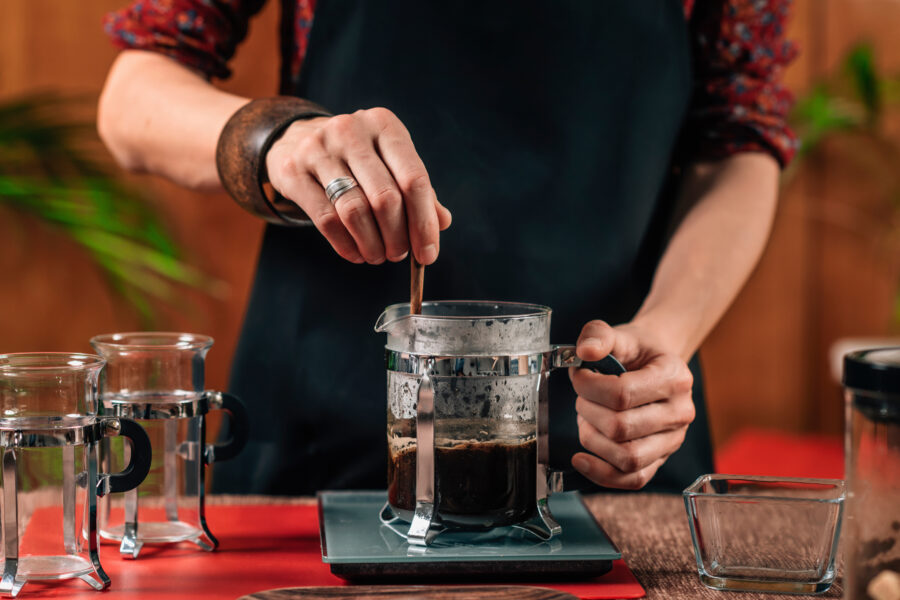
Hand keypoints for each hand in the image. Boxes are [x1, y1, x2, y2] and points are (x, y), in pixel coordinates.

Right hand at [266, 108, 451, 264]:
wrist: (297, 139)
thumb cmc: (357, 156)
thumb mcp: (390, 161)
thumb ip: (418, 189)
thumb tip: (441, 222)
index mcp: (384, 125)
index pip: (414, 179)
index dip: (424, 223)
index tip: (428, 254)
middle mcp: (351, 130)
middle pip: (385, 198)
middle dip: (397, 237)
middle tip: (399, 255)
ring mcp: (318, 149)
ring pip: (354, 211)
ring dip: (372, 244)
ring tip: (378, 256)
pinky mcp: (293, 171)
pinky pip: (326, 219)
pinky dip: (346, 245)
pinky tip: (356, 254)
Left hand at [569, 320, 694, 488]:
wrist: (654, 364)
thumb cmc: (636, 351)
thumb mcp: (620, 334)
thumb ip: (598, 334)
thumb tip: (585, 352)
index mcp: (674, 377)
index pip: (623, 393)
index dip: (588, 386)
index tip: (578, 376)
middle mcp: (680, 412)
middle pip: (622, 428)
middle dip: (588, 412)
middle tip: (582, 399)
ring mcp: (673, 440)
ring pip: (627, 458)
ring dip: (592, 440)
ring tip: (586, 420)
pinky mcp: (660, 460)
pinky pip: (633, 479)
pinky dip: (602, 474)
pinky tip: (581, 459)